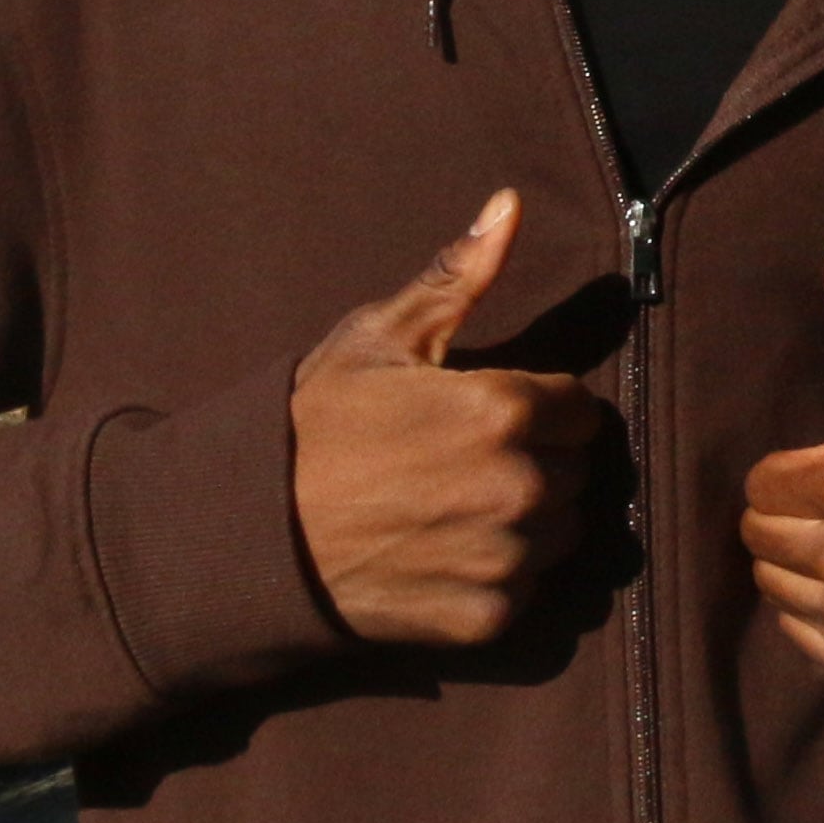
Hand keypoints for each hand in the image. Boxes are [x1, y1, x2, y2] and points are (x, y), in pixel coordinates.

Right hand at [289, 190, 605, 646]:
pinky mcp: (484, 619)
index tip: (494, 416)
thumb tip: (511, 203)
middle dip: (537, 464)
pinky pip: (524, 595)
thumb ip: (457, 276)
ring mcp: (504, 559)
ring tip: (454, 511)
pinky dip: (495, 581)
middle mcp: (520, 487)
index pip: (580, 409)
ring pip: (559, 535)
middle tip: (464, 465)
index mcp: (505, 411)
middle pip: (576, 473)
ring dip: (526, 525)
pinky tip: (441, 558)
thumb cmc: (311, 426)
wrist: (243, 535)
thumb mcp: (377, 338)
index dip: (540, 409)